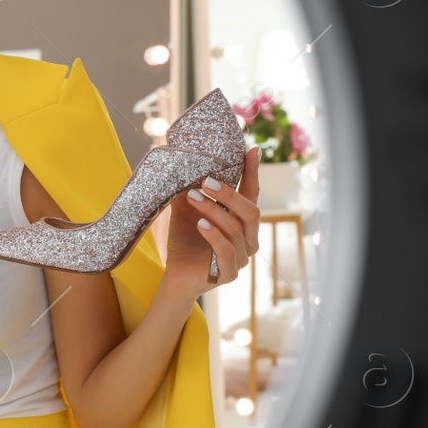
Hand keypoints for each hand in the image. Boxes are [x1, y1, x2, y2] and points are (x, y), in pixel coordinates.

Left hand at [161, 147, 260, 301]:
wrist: (175, 277)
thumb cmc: (184, 241)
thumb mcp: (186, 211)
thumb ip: (192, 190)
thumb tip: (185, 161)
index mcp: (241, 222)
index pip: (251, 195)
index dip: (252, 173)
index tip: (251, 151)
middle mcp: (247, 239)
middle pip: (250, 212)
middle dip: (229, 194)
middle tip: (205, 181)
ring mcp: (241, 258)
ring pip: (235, 229)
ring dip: (213, 211)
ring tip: (192, 197)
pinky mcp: (229, 274)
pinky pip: (227, 252)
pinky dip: (214, 236)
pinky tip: (200, 224)